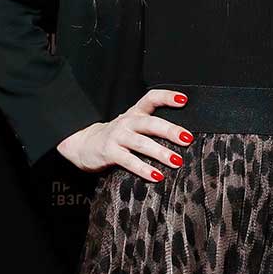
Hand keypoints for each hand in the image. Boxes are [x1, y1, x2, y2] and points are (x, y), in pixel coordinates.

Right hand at [56, 87, 191, 179]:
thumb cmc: (118, 136)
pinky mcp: (109, 152)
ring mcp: (117, 137)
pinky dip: (144, 169)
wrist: (85, 144)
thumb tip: (184, 136)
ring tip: (177, 161)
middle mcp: (127, 122)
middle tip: (187, 138)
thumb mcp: (133, 125)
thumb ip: (152, 126)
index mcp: (135, 113)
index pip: (151, 99)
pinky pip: (129, 161)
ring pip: (141, 143)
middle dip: (170, 130)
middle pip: (150, 123)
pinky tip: (157, 176)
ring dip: (160, 152)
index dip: (167, 97)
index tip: (184, 100)